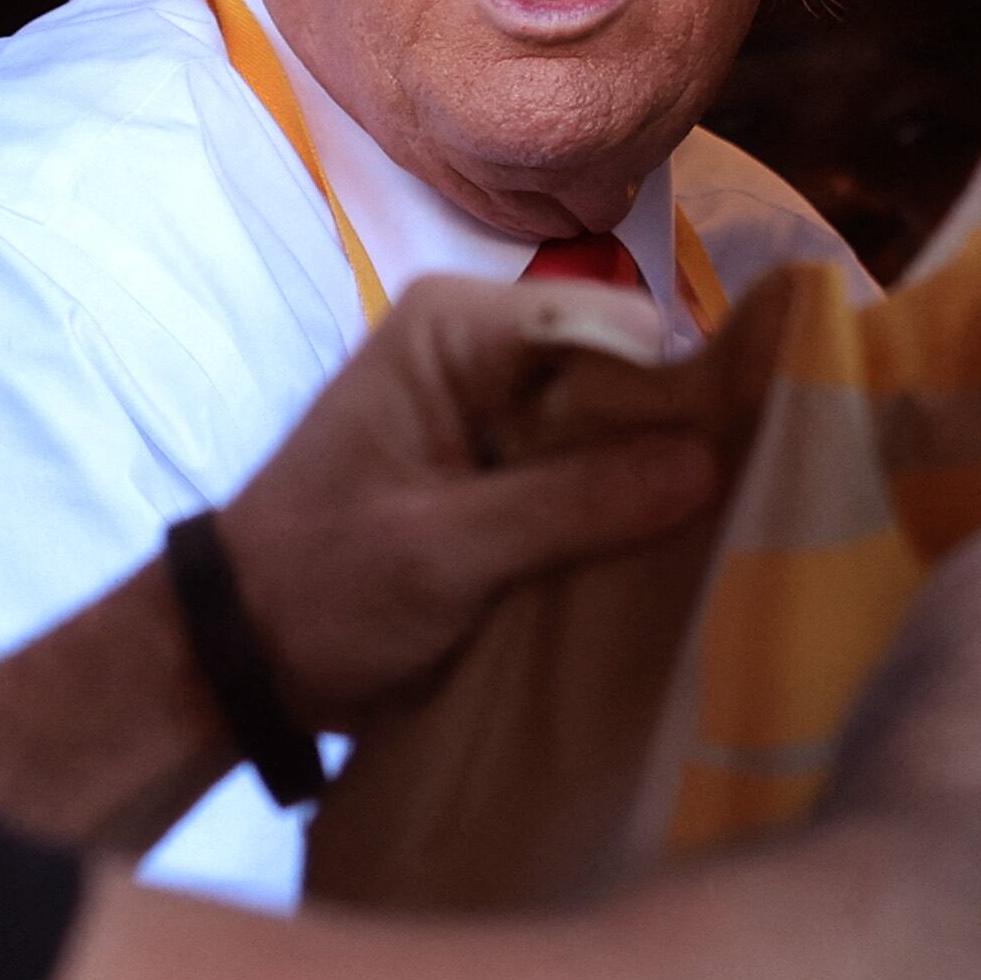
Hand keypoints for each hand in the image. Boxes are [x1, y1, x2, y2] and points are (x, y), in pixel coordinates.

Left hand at [213, 274, 720, 730]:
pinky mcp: (502, 463)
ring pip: (617, 426)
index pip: (614, 328)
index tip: (736, 472)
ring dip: (652, 485)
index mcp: (455, 327)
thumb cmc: (321, 588)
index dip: (681, 394)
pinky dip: (620, 512)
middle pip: (626, 373)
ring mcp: (493, 403)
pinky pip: (589, 468)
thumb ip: (570, 504)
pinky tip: (656, 559)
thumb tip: (706, 462)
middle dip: (674, 443)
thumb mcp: (444, 553)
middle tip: (734, 519)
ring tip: (706, 546)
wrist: (244, 653)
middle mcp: (482, 343)